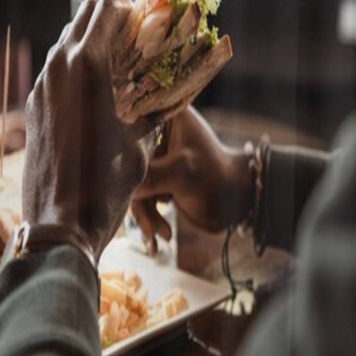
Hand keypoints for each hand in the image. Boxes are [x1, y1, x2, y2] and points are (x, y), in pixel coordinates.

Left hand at [23, 0, 160, 263]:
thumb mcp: (141, 142)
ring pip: (67, 39)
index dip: (133, 8)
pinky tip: (102, 90)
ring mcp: (42, 85)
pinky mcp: (35, 104)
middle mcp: (59, 67)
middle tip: (138, 36)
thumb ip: (155, 108)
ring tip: (123, 63)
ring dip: (95, 41)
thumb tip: (174, 92)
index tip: (151, 21)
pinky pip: (57, 67)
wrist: (61, 222)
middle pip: (84, 15)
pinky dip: (80, 64)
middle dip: (113, 18)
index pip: (107, 9)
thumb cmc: (108, 183)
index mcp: (87, 66)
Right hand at [131, 106, 250, 252]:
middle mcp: (157, 132)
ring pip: (133, 184)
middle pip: (127, 161)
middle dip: (137, 196)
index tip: (118, 177)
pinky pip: (140, 196)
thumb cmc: (216, 179)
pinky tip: (159, 239)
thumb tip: (117, 186)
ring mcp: (156, 156)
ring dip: (146, 214)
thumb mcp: (182, 174)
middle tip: (148, 223)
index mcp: (166, 116)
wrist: (237, 202)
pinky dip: (149, 218)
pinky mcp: (156, 177)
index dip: (120, 150)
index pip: (130, 125)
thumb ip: (147, 177)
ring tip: (163, 235)